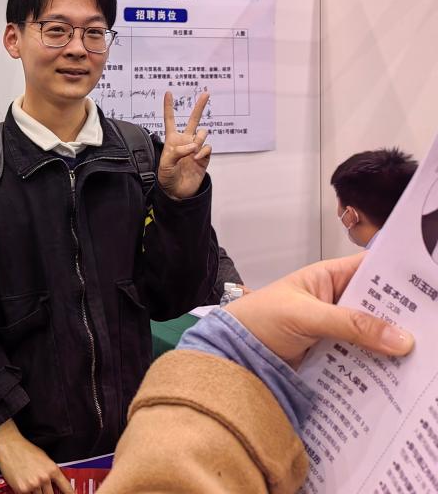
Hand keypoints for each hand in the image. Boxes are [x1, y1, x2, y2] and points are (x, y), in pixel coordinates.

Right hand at [0, 420, 72, 493]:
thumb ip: (50, 472)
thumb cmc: (26, 450)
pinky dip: (26, 491)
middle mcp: (44, 478)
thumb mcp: (44, 458)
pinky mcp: (21, 489)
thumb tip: (54, 483)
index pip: (66, 488)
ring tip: (30, 481)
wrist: (9, 446)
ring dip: (36, 492)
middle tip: (43, 488)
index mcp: (52, 470)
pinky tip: (23, 484)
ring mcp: (33, 485)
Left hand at [157, 91, 211, 198]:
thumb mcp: (165, 164)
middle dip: (200, 106)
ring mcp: (196, 148)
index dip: (168, 107)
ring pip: (202, 133)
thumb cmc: (167, 177)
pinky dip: (203, 151)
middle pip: (193, 120)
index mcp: (172, 139)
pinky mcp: (204, 157)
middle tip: (206, 93)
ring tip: (192, 150)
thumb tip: (192, 145)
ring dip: (198, 139)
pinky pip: (207, 147)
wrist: (177, 192)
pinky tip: (197, 158)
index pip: (170, 120)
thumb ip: (177, 152)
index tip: (168, 92)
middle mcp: (185, 141)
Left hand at [225, 252, 414, 369]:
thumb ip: (350, 325)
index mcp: (330, 277)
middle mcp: (338, 301)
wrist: (232, 353)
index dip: (403, 278)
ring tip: (425, 361)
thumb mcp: (304, 316)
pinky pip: (363, 360)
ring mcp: (337, 330)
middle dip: (405, 319)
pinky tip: (399, 380)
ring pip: (375, 336)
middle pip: (380, 307)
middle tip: (433, 333)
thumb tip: (401, 338)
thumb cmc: (258, 319)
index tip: (432, 291)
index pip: (374, 270)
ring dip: (394, 348)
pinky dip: (378, 368)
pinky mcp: (334, 356)